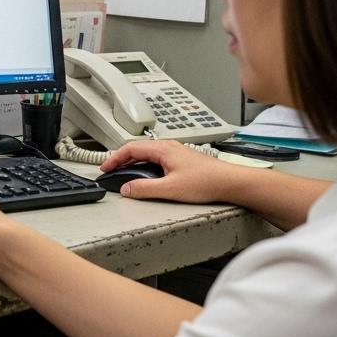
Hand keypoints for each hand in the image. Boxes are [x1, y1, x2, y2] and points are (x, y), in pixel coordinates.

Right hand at [99, 139, 238, 202]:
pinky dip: (145, 165)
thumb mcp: (170, 189)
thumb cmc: (206, 182)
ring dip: (134, 162)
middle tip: (111, 170)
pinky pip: (157, 158)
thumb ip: (145, 189)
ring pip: (148, 153)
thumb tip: (127, 189)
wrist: (230, 182)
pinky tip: (148, 176)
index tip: (106, 168)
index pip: (130, 148)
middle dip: (121, 159)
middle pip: (137, 148)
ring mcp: (176, 152)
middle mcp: (169, 147)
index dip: (114, 158)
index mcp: (163, 149)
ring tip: (125, 173)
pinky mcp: (182, 160)